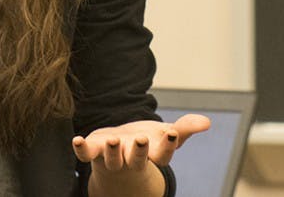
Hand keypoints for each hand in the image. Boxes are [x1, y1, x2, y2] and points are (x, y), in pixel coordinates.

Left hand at [72, 114, 210, 195]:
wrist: (119, 156)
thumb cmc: (147, 145)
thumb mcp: (166, 135)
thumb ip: (185, 129)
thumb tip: (207, 122)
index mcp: (153, 157)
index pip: (163, 154)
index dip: (168, 144)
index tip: (172, 132)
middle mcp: (132, 161)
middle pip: (136, 160)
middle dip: (138, 152)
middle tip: (141, 140)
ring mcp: (112, 159)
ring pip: (111, 159)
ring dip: (112, 151)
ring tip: (113, 139)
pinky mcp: (94, 153)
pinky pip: (86, 155)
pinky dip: (81, 149)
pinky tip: (76, 140)